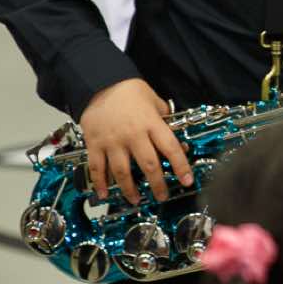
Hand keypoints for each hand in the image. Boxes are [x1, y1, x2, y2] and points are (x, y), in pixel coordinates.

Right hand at [79, 78, 192, 202]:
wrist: (100, 83)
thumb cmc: (130, 92)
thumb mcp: (154, 100)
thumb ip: (165, 119)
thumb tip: (176, 139)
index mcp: (151, 123)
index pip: (170, 148)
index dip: (181, 166)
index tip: (187, 181)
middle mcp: (133, 135)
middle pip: (148, 165)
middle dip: (157, 184)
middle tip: (162, 196)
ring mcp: (112, 141)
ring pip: (122, 172)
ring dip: (130, 189)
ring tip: (137, 200)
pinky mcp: (94, 144)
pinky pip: (97, 168)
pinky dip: (100, 183)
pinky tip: (104, 195)